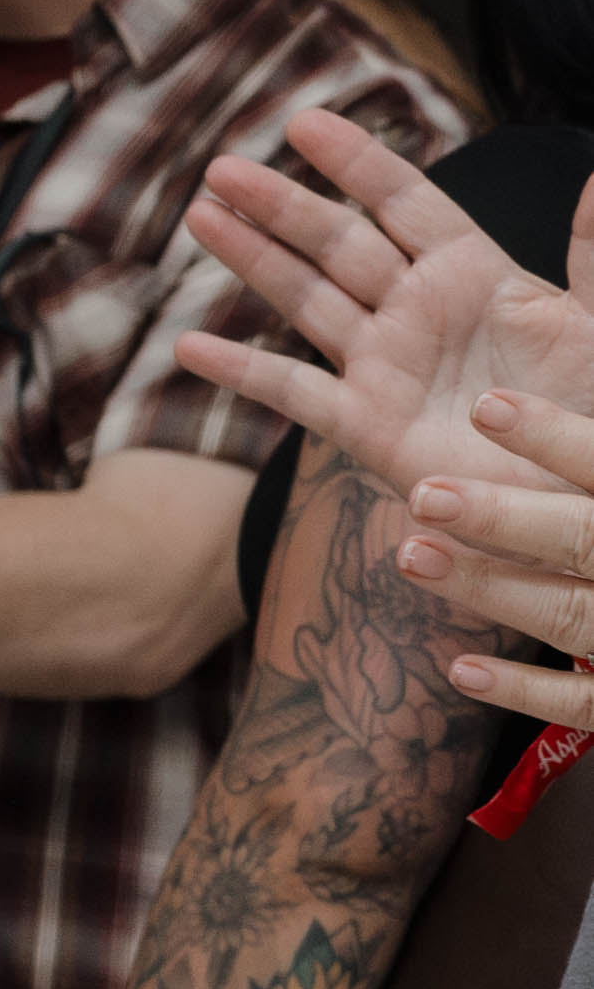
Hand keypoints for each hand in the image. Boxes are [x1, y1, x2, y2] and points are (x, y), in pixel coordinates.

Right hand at [181, 109, 588, 482]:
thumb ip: (593, 250)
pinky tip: (189, 351)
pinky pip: (294, 394)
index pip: (406, 203)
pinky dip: (241, 373)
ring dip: (252, 259)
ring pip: (305, 299)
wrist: (578, 491)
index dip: (357, 163)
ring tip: (202, 216)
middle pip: (338, 243)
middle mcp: (418, 311)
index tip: (305, 123)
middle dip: (281, 204)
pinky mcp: (366, 426)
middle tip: (223, 168)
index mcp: (475, 275)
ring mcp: (385, 366)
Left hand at [388, 376, 593, 720]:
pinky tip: (460, 670)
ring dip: (492, 588)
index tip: (485, 406)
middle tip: (423, 492)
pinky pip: (587, 703)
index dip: (553, 438)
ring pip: (574, 613)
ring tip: (413, 555)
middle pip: (584, 535)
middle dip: (505, 517)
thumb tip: (590, 285)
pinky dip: (526, 689)